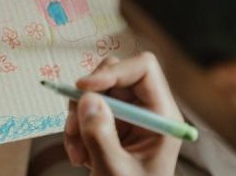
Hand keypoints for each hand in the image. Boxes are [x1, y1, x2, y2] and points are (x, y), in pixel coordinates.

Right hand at [64, 52, 181, 175]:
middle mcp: (146, 110)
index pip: (143, 69)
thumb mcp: (114, 171)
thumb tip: (86, 98)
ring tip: (78, 153)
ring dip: (77, 118)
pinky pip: (84, 110)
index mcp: (162, 116)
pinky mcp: (110, 124)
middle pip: (113, 75)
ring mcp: (127, 116)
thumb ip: (101, 135)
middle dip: (87, 98)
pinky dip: (75, 130)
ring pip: (94, 92)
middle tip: (74, 127)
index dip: (113, 71)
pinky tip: (80, 156)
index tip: (84, 88)